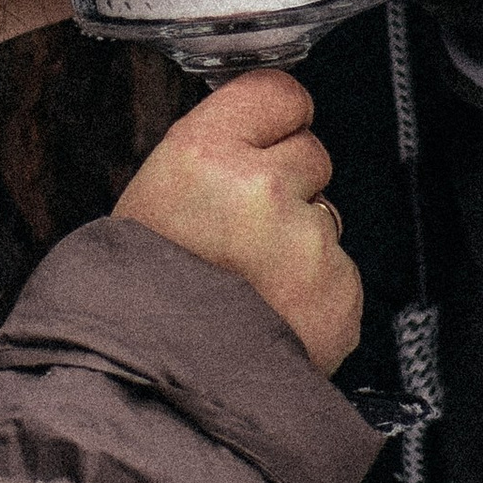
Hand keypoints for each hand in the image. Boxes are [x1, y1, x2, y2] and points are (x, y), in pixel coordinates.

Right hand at [113, 68, 360, 374]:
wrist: (154, 390)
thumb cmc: (143, 296)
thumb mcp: (155, 195)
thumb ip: (216, 152)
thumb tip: (265, 127)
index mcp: (203, 154)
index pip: (279, 92)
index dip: (271, 122)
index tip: (262, 141)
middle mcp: (261, 189)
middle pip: (312, 152)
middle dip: (289, 185)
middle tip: (239, 232)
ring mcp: (306, 244)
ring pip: (327, 215)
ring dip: (301, 243)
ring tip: (249, 283)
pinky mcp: (338, 292)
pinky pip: (340, 272)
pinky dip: (316, 293)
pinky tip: (272, 313)